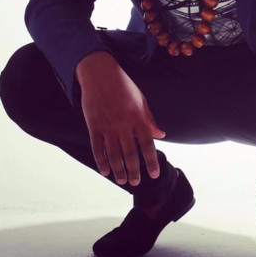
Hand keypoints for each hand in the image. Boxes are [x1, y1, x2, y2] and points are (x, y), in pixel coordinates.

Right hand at [76, 51, 164, 185]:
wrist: (100, 74)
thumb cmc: (123, 86)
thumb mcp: (141, 100)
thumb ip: (149, 120)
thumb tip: (161, 135)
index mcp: (138, 117)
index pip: (147, 144)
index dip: (151, 161)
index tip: (154, 174)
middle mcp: (123, 124)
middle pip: (130, 153)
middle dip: (134, 170)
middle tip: (136, 182)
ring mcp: (108, 126)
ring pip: (114, 154)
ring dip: (119, 170)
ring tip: (122, 180)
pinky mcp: (94, 126)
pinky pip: (98, 148)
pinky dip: (101, 161)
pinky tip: (106, 171)